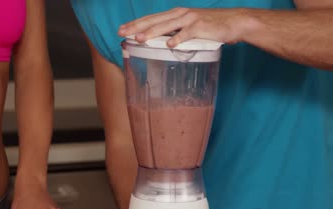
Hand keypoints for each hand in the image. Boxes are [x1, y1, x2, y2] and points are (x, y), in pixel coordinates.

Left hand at [118, 7, 250, 46]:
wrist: (235, 22)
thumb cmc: (211, 27)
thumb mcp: (189, 28)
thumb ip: (176, 34)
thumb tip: (161, 44)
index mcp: (176, 14)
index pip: (151, 18)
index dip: (135, 24)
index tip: (122, 30)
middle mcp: (180, 14)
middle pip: (154, 20)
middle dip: (136, 27)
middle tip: (122, 33)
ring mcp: (190, 20)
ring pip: (167, 26)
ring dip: (152, 32)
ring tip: (139, 39)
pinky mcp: (201, 28)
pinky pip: (187, 34)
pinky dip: (178, 39)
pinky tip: (169, 45)